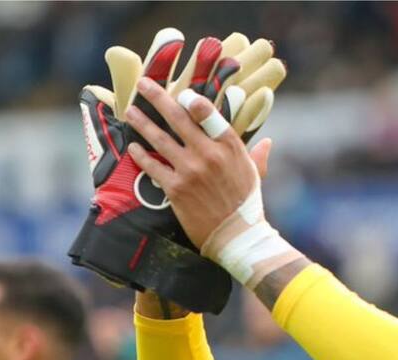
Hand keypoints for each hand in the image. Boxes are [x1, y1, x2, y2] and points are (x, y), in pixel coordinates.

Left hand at [69, 28, 284, 313]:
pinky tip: (133, 147)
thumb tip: (267, 143)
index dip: (190, 98)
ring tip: (130, 111)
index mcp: (230, 146)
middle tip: (143, 85)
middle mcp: (209, 154)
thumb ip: (258, 156)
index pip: (208, 112)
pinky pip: (152, 166)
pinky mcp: (176, 188)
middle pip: (178, 118)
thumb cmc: (247, 205)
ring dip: (142, 122)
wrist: (237, 236)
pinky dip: (141, 155)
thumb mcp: (255, 175)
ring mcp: (191, 170)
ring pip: (159, 138)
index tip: (179, 91)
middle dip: (157, 98)